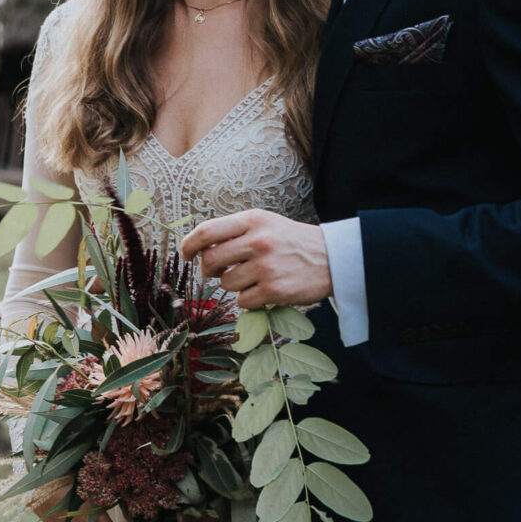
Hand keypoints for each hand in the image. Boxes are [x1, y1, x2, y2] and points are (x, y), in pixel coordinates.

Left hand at [179, 210, 331, 309]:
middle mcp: (258, 241)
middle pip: (210, 261)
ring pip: (225, 284)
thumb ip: (234, 232)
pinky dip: (248, 300)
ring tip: (254, 278)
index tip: (186, 255)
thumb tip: (199, 249)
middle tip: (217, 272)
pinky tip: (265, 290)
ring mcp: (266, 267)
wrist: (334, 258)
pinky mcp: (274, 290)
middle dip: (208, 271)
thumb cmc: (291, 242)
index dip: (188, 245)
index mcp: (253, 220)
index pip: (206, 231)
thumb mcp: (265, 224)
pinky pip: (242, 301)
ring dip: (233, 285)